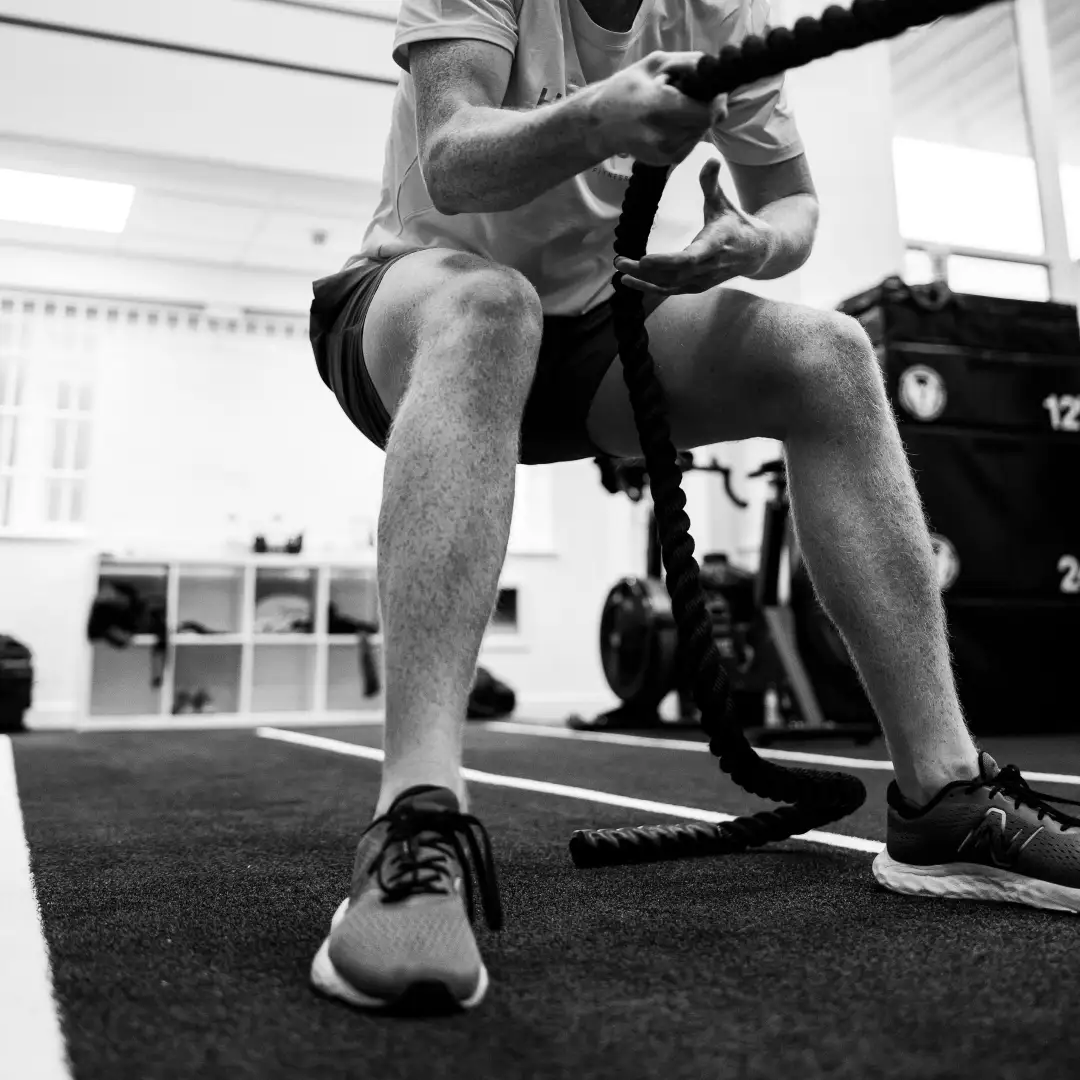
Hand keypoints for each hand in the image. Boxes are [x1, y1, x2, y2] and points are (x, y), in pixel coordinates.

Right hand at [590, 51, 727, 166]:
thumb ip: (690, 64)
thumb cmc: (625, 89)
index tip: (709, 89)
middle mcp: (664, 137)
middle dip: (703, 107)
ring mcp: (665, 153)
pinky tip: (669, 124)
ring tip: (672, 110)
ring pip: (700, 133)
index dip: (715, 100)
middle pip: (706, 122)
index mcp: (659, 109)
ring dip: (695, 119)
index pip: (707, 112)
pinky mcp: (666, 162)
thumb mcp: (656, 64)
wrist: (600, 125)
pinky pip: (691, 142)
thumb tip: (717, 78)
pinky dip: (687, 131)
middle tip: (684, 97)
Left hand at [615, 158, 775, 294]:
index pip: (688, 258)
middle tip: (619, 260)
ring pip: (668, 286)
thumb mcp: (724, 203)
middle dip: (644, 270)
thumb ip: (712, 183)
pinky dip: (650, 287)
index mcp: (713, 246)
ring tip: (620, 270)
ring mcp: (700, 280)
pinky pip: (670, 291)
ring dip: (643, 280)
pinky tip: (631, 280)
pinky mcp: (695, 286)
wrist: (755, 252)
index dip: (665, 261)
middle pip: (671, 274)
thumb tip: (711, 158)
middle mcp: (706, 268)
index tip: (644, 259)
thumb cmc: (735, 224)